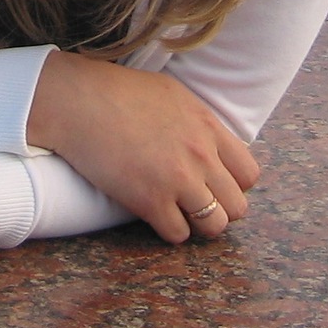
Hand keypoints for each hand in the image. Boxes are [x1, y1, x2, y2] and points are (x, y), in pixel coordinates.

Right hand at [23, 51, 260, 243]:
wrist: (77, 101)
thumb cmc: (117, 92)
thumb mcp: (172, 94)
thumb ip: (198, 122)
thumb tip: (209, 142)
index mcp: (208, 126)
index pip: (249, 174)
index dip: (233, 185)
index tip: (214, 185)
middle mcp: (201, 155)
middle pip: (237, 206)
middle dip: (219, 209)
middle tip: (196, 205)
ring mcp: (178, 179)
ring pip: (214, 226)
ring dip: (198, 224)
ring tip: (179, 215)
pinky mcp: (150, 200)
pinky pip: (178, 234)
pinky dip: (169, 230)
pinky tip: (155, 216)